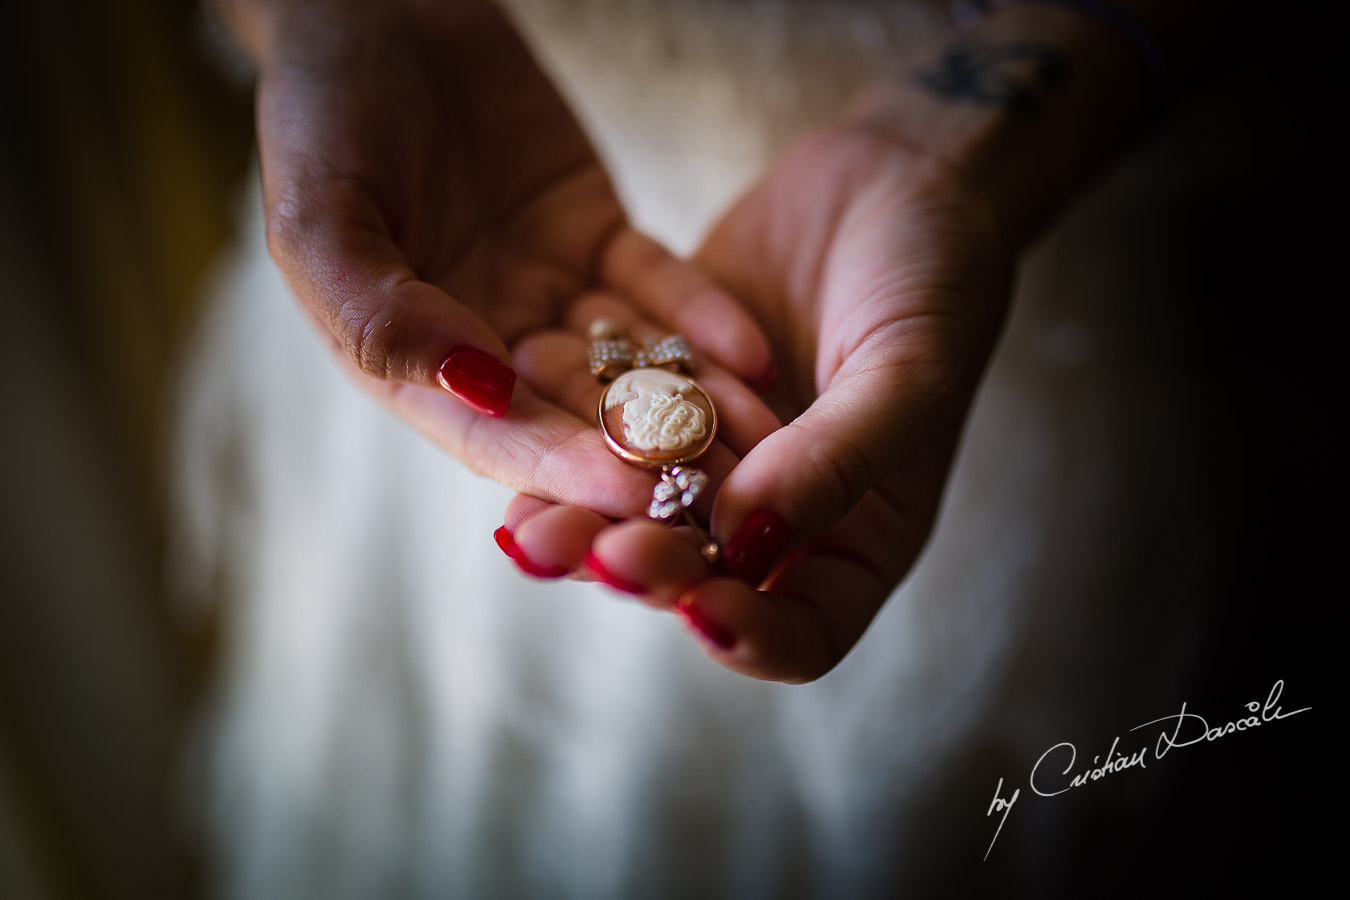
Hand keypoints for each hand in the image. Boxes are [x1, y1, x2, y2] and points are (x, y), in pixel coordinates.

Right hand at [228, 0, 769, 509]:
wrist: (376, 11)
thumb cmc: (321, 115)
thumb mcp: (319, 217)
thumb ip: (377, 313)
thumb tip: (475, 389)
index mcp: (412, 363)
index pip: (494, 435)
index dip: (563, 469)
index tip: (632, 495)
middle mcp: (486, 344)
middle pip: (575, 417)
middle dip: (646, 456)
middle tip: (724, 491)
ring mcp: (548, 293)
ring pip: (629, 364)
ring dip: (694, 403)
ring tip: (766, 438)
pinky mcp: (598, 240)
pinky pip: (658, 286)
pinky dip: (704, 316)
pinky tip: (754, 352)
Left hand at [502, 117, 1012, 681]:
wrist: (899, 173)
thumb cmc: (939, 280)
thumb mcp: (910, 370)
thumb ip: (837, 461)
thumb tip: (744, 541)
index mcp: (857, 534)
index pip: (805, 629)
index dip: (756, 638)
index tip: (705, 614)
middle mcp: (779, 510)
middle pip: (707, 577)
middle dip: (649, 573)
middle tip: (599, 560)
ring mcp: (720, 453)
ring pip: (645, 511)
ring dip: (588, 524)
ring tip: (527, 534)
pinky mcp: (670, 391)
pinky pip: (615, 430)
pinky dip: (571, 443)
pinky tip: (514, 442)